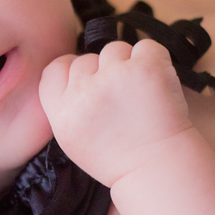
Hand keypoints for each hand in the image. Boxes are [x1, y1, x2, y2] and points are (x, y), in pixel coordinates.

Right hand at [40, 39, 191, 186]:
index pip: (56, 69)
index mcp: (63, 112)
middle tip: (121, 98)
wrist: (158, 168)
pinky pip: (146, 47)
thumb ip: (66, 106)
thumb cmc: (120, 158)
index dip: (72, 70)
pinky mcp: (146, 68)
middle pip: (86, 58)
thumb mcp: (74, 140)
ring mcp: (115, 76)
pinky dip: (154, 60)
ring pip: (115, 49)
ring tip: (140, 92)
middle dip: (103, 72)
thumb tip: (74, 72)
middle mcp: (85, 92)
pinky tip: (156, 82)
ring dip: (128, 63)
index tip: (89, 80)